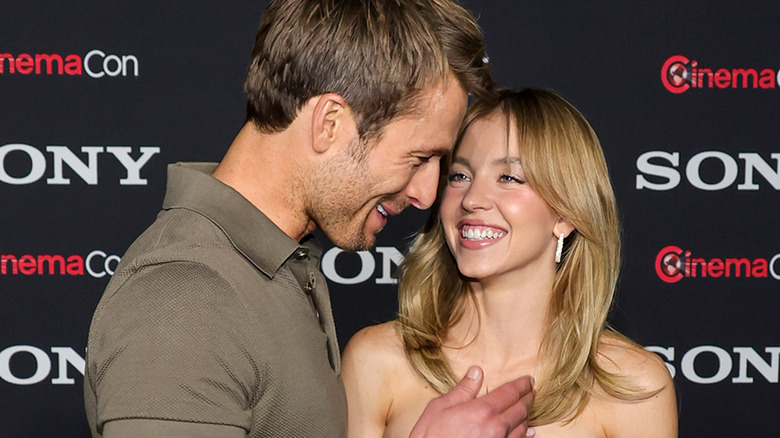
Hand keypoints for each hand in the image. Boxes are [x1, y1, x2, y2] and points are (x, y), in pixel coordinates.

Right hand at [409, 366, 535, 437]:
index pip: (510, 392)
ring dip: (527, 415)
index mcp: (482, 410)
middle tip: (532, 390)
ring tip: (528, 406)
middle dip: (528, 397)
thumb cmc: (431, 436)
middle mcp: (496, 427)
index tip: (528, 380)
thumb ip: (463, 389)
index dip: (522, 384)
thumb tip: (476, 372)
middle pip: (521, 409)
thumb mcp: (440, 407)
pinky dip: (525, 435)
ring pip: (523, 427)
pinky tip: (527, 432)